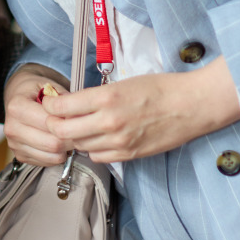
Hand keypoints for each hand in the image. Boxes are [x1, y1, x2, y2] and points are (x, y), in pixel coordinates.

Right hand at [3, 69, 71, 166]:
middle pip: (52, 144)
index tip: (78, 119)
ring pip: (52, 156)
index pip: (50, 123)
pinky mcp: (20, 156)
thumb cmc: (35, 92)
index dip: (69, 122)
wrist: (18, 97)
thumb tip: (79, 115)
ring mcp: (14, 144)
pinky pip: (47, 163)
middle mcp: (12, 127)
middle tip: (78, 131)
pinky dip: (57, 155)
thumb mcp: (48, 86)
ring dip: (65, 149)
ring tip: (68, 136)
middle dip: (70, 139)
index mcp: (17, 106)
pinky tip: (58, 143)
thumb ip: (63, 99)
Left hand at [41, 57, 239, 162]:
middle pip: (64, 131)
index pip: (61, 108)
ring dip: (73, 137)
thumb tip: (71, 102)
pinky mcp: (129, 155)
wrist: (190, 106)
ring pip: (79, 146)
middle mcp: (109, 122)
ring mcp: (118, 142)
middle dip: (54, 124)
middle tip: (54, 118)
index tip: (49, 103)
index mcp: (106, 98)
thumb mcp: (122, 83)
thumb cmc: (160, 88)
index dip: (50, 106)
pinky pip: (98, 156)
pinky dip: (92, 148)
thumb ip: (95, 96)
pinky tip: (96, 137)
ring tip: (76, 126)